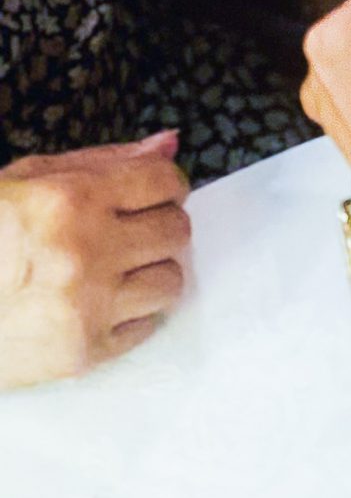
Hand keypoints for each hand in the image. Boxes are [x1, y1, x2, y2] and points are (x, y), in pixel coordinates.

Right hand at [0, 132, 190, 388]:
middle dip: (158, 226)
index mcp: (71, 200)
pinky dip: (131, 315)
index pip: (165, 181)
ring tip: (116, 270)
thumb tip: (170, 145)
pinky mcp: (81, 352)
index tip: (151, 195)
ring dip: (150, 272)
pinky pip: (146, 327)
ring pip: (170, 281)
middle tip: (130, 232)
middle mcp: (85, 252)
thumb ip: (105, 160)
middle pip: (175, 230)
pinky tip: (101, 303)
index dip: (164, 185)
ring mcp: (85, 306)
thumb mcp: (28, 181)